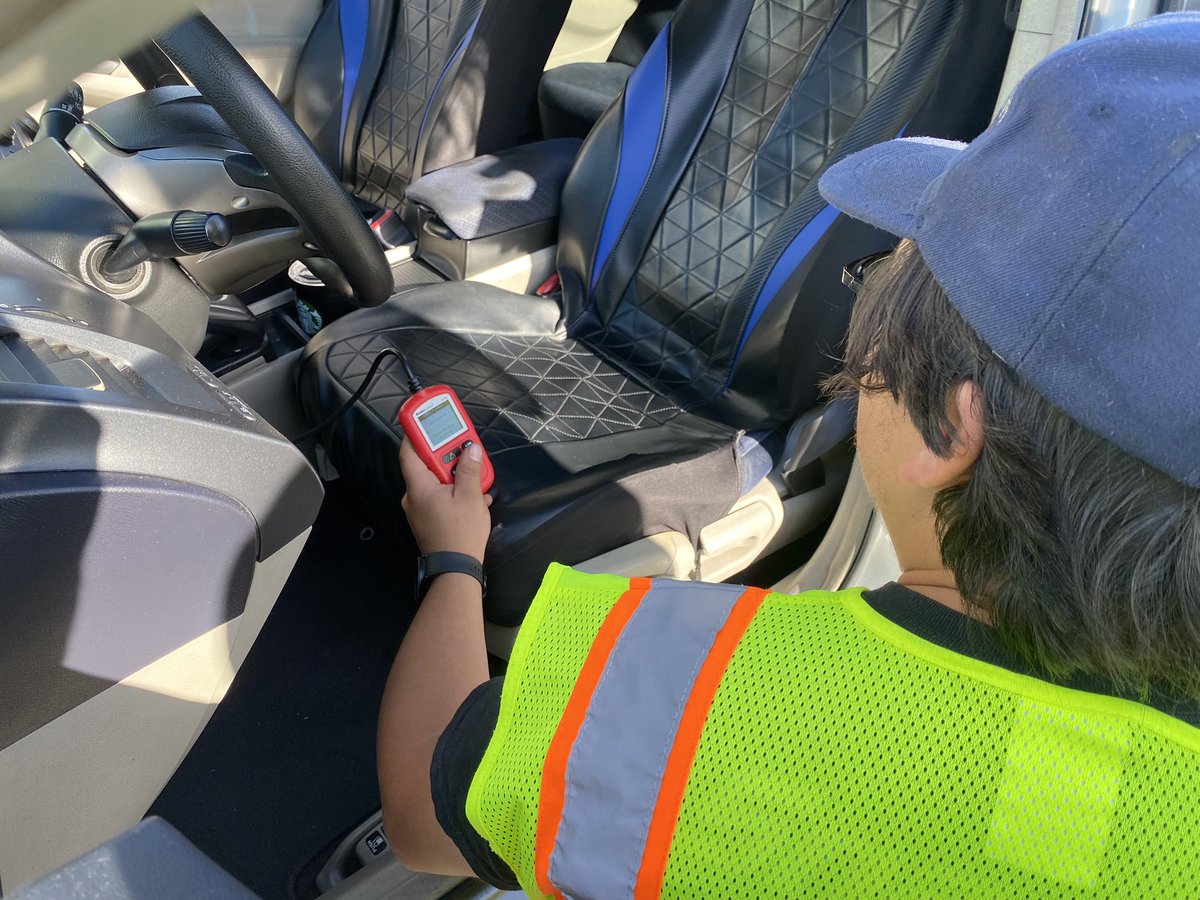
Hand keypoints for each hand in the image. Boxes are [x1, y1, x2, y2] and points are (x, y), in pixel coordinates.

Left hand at [399, 438, 492, 559]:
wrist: (456, 570)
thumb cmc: (460, 532)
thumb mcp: (470, 496)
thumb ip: (469, 469)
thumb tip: (471, 448)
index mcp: (419, 487)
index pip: (409, 452)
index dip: (416, 433)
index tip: (425, 419)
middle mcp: (413, 496)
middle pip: (425, 465)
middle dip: (446, 454)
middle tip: (463, 445)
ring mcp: (419, 510)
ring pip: (435, 482)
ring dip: (454, 474)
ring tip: (474, 471)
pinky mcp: (428, 519)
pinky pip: (439, 496)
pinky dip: (454, 491)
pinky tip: (475, 494)